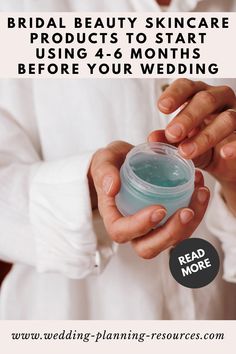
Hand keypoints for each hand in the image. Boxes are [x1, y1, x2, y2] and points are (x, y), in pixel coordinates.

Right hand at [89, 140, 209, 258]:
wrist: (124, 162)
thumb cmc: (111, 164)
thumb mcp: (103, 161)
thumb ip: (104, 172)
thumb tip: (112, 187)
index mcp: (114, 217)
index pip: (122, 232)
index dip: (140, 226)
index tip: (159, 209)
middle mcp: (133, 229)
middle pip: (149, 248)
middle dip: (171, 234)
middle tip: (187, 211)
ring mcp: (151, 228)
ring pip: (172, 240)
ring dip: (191, 222)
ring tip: (200, 193)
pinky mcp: (166, 221)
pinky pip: (183, 226)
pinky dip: (197, 210)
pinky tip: (201, 188)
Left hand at [150, 79, 235, 214]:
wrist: (226, 163)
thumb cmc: (201, 146)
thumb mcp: (182, 143)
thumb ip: (169, 141)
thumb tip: (152, 138)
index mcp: (198, 96)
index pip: (187, 86)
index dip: (175, 94)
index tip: (162, 107)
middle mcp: (219, 101)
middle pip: (206, 100)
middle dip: (187, 117)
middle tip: (172, 133)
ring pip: (226, 118)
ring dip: (206, 136)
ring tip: (186, 151)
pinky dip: (235, 145)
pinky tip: (225, 153)